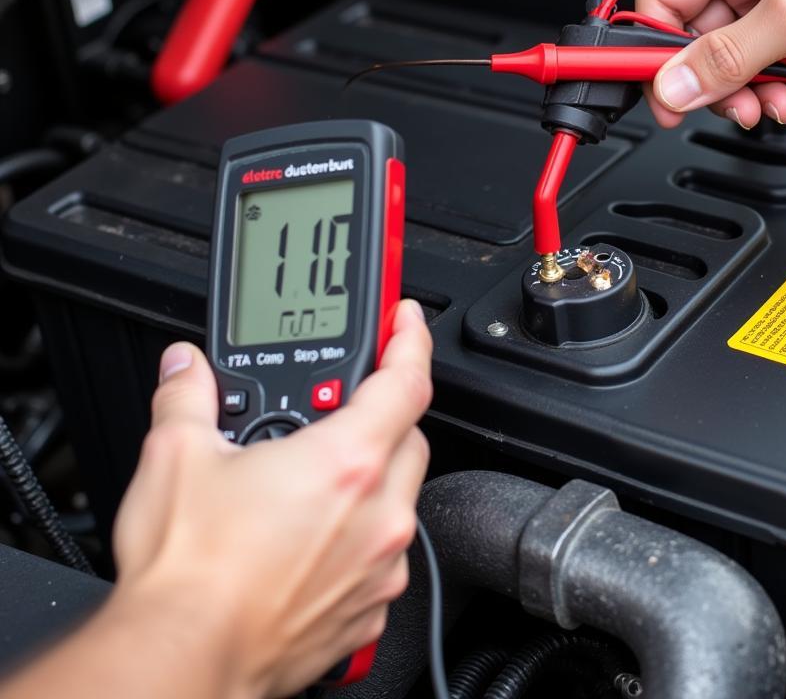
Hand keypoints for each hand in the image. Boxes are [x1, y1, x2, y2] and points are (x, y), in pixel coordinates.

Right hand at [111, 299, 432, 698]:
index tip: (405, 321)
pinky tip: (314, 540)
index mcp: (346, 462)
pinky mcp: (368, 610)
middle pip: (407, 438)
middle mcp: (378, 513)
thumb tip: (186, 368)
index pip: (407, 380)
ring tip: (313, 482)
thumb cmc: (190, 575)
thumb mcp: (176, 457)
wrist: (181, 662)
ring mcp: (379, 566)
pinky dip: (361, 537)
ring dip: (371, 479)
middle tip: (337, 412)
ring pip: (400, 498)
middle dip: (381, 414)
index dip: (410, 340)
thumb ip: (188, 395)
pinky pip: (383, 556)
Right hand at [637, 0, 785, 128]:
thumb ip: (724, 59)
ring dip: (760, 95)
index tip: (661, 96)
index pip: (661, 7)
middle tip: (738, 106)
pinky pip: (773, 78)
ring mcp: (774, 10)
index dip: (654, 56)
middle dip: (722, 86)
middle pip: (699, 50)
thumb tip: (673, 86)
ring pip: (737, 72)